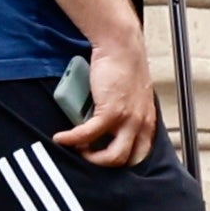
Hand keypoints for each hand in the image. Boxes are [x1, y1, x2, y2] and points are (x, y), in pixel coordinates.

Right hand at [62, 29, 160, 166]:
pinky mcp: (110, 111)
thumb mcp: (132, 95)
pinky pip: (88, 134)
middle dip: (106, 164)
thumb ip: (126, 112)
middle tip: (90, 157)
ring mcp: (127, 119)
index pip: (141, 153)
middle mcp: (141, 122)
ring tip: (78, 149)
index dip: (123, 161)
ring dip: (92, 158)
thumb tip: (106, 125)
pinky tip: (62, 138)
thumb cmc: (124, 65)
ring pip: (112, 156)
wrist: (121, 46)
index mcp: (147, 119)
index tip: (105, 158)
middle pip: (127, 159)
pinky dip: (73, 139)